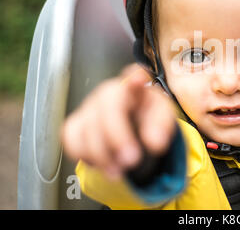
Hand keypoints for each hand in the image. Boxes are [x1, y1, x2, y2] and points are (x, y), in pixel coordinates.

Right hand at [61, 64, 176, 179]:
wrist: (133, 128)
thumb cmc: (148, 117)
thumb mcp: (162, 119)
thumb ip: (162, 127)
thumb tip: (154, 142)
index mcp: (136, 87)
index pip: (133, 74)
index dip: (134, 76)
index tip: (139, 79)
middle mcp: (110, 92)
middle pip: (108, 105)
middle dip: (117, 136)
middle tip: (132, 159)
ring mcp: (90, 106)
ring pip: (87, 126)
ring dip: (102, 155)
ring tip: (119, 171)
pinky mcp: (77, 122)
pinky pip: (71, 137)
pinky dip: (84, 154)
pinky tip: (100, 164)